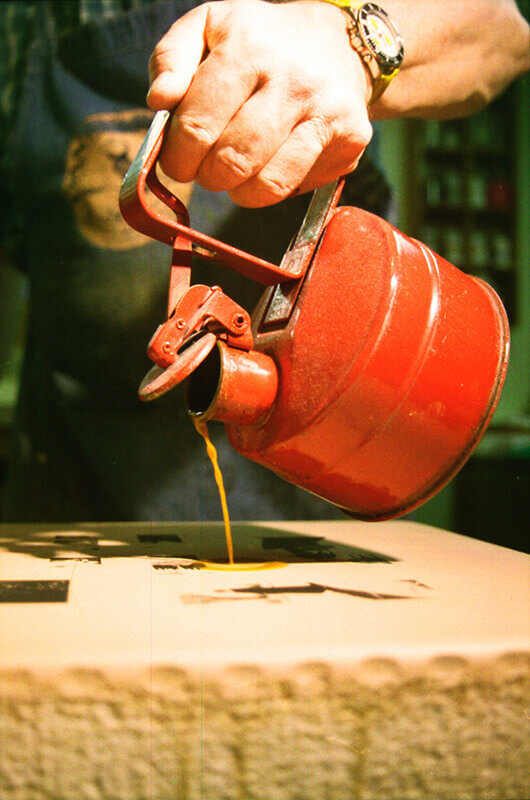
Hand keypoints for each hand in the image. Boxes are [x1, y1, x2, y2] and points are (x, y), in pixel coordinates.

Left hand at [147, 0, 371, 206]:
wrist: (340, 42)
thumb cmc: (260, 43)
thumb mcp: (208, 28)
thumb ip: (170, 59)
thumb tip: (158, 101)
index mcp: (248, 47)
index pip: (197, 126)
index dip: (178, 157)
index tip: (178, 160)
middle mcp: (291, 78)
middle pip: (230, 161)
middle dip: (206, 176)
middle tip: (206, 168)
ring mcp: (325, 111)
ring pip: (265, 184)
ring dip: (238, 191)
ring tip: (234, 172)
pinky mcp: (349, 139)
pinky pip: (295, 188)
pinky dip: (270, 191)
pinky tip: (267, 169)